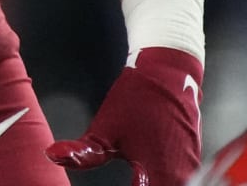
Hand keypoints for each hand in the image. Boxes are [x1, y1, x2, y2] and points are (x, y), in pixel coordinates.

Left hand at [46, 48, 202, 184]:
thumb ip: (82, 154)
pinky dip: (165, 180)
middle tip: (129, 182)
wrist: (169, 72)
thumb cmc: (137, 99)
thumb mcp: (105, 129)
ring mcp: (191, 166)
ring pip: (176, 185)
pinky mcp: (194, 158)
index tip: (125, 185)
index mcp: (159, 175)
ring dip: (155, 184)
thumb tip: (52, 156)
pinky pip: (182, 178)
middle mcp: (181, 175)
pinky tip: (150, 178)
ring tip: (138, 180)